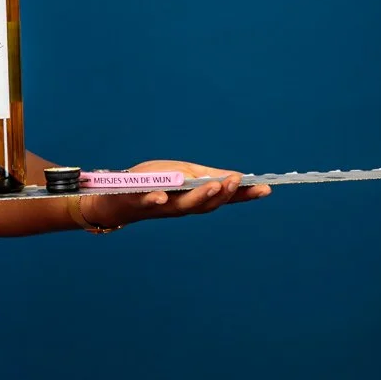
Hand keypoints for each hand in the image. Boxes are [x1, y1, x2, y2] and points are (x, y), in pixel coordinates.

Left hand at [78, 160, 271, 229]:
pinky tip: (162, 195)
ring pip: (184, 205)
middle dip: (224, 193)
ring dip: (200, 196)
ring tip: (215, 185)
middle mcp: (181, 206)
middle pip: (208, 204)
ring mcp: (161, 206)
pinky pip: (148, 202)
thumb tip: (234, 176)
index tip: (266, 188)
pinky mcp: (139, 201)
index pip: (223, 197)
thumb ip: (204, 176)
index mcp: (193, 197)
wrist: (114, 196)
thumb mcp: (181, 173)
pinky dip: (155, 199)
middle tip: (238, 182)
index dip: (244, 195)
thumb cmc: (151, 183)